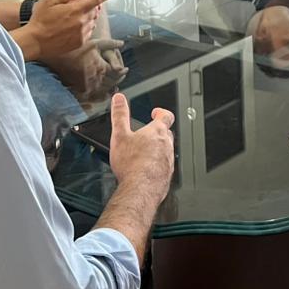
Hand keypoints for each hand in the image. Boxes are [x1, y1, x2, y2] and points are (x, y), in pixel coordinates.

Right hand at [25, 0, 111, 61]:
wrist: (35, 41)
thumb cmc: (41, 19)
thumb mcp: (51, 0)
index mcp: (77, 9)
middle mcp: (83, 22)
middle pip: (95, 10)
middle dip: (91, 5)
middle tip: (77, 5)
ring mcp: (83, 33)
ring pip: (93, 21)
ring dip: (87, 16)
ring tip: (73, 17)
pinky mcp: (80, 42)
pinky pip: (88, 31)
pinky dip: (85, 27)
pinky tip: (73, 27)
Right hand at [107, 92, 173, 206]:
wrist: (140, 190)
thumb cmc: (131, 164)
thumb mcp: (120, 135)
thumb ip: (119, 115)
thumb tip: (119, 99)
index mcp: (157, 132)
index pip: (166, 116)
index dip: (161, 112)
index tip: (155, 112)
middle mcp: (167, 145)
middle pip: (166, 134)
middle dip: (158, 132)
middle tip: (147, 134)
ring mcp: (169, 160)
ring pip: (166, 151)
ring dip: (157, 150)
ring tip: (144, 154)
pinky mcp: (167, 175)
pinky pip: (164, 166)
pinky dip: (157, 165)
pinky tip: (146, 170)